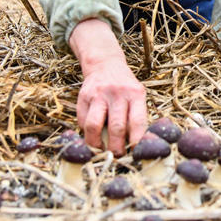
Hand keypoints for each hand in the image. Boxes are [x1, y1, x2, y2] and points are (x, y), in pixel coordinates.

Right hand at [70, 19, 147, 155]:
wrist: (105, 64)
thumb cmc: (125, 87)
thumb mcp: (136, 95)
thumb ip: (135, 116)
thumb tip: (133, 147)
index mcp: (135, 94)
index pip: (137, 122)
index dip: (136, 141)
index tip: (135, 153)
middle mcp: (117, 93)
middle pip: (116, 127)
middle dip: (116, 148)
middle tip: (116, 156)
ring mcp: (98, 94)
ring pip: (94, 126)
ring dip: (97, 144)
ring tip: (101, 150)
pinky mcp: (83, 96)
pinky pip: (83, 121)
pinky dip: (86, 133)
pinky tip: (92, 135)